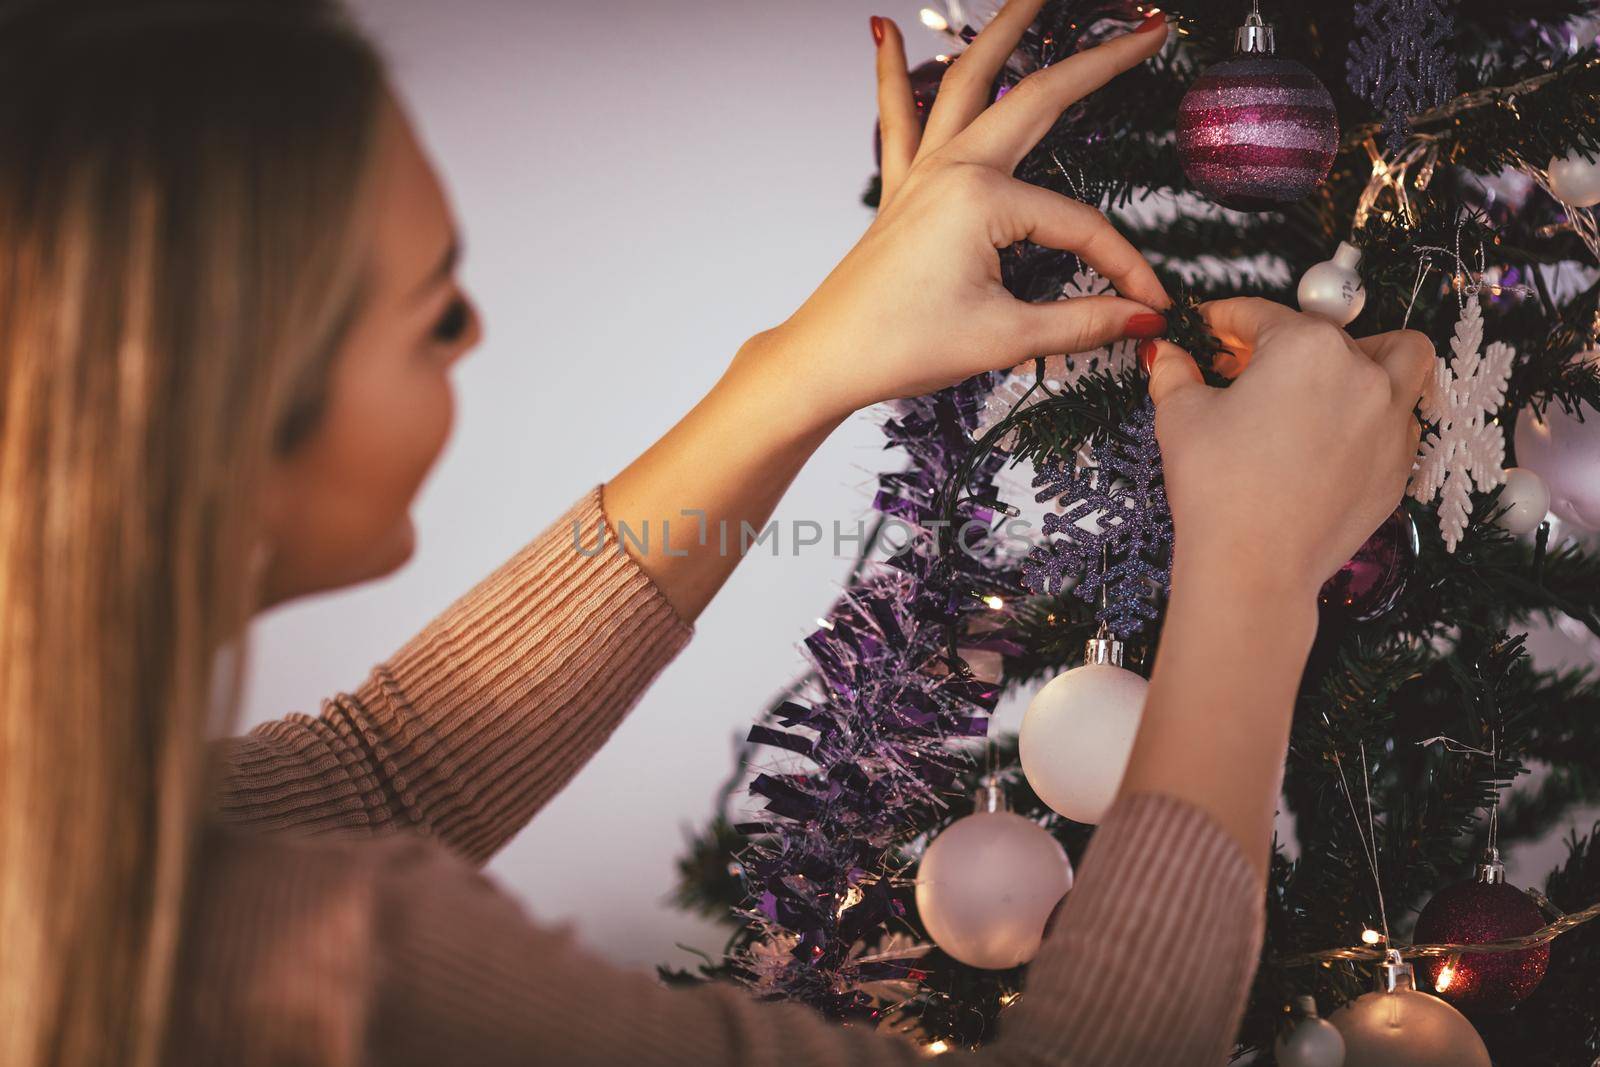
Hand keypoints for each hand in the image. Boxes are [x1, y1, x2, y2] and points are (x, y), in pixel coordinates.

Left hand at [745, 1, 1171, 423]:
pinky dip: (893, 70)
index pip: (1080, 226)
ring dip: (1002, 30)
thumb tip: (1142, 318)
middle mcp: (952, 170)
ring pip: (968, 81)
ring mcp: (922, 172)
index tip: (1150, 303)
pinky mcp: (900, 188)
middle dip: (1097, 62)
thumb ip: (1083, 321)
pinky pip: (899, 114)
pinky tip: (883, 31)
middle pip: (1038, 99)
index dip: (1122, 267)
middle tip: (1141, 31)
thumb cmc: (900, 346)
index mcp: (982, 201)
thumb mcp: (1005, 338)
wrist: (826, 359)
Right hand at [1144, 298, 1433, 601]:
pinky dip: (1374, 411)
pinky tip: (1332, 433)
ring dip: (1367, 353)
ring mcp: (1390, 420)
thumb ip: (1175, 371)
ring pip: (1402, 358)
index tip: (1208, 330)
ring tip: (1329, 375)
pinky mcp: (1397, 465)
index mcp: (1306, 347)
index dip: (1224, 320)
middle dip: (1281, 343)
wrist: (1253, 568)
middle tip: (1244, 369)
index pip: (1260, 313)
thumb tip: (1165, 353)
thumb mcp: (1180, 416)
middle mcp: (1360, 373)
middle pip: (1324, 332)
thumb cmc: (1217, 489)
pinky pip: (1401, 417)